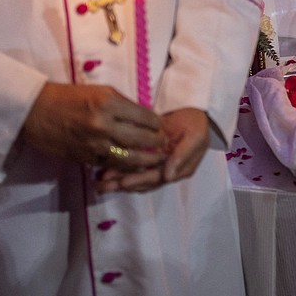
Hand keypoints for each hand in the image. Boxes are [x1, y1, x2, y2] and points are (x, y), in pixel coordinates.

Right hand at [21, 82, 166, 170]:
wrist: (35, 112)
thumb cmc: (68, 97)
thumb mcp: (99, 91)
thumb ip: (123, 104)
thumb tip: (146, 115)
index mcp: (108, 103)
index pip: (143, 116)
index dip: (157, 123)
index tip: (163, 127)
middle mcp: (103, 124)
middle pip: (140, 139)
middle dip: (156, 143)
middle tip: (166, 145)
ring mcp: (94, 144)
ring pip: (129, 157)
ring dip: (146, 160)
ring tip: (159, 160)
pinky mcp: (86, 158)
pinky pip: (112, 165)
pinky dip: (126, 168)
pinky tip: (137, 167)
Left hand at [96, 107, 210, 193]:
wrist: (192, 110)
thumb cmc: (195, 122)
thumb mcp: (196, 136)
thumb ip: (183, 155)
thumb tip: (168, 176)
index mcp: (180, 169)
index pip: (157, 178)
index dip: (140, 181)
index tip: (123, 182)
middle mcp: (167, 171)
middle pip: (143, 182)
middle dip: (123, 184)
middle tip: (103, 186)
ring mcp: (157, 165)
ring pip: (136, 177)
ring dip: (117, 181)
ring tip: (99, 182)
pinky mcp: (148, 157)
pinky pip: (132, 166)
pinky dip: (119, 169)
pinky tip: (104, 171)